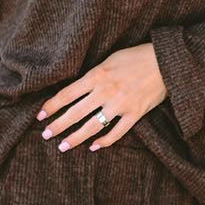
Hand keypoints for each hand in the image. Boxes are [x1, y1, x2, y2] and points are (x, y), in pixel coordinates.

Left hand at [36, 43, 167, 149]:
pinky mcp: (135, 114)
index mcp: (96, 75)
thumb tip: (76, 90)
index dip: (51, 107)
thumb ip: (93, 75)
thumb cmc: (136, 57)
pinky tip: (94, 147)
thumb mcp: (110, 59)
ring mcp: (120, 105)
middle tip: (45, 136)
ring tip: (63, 147)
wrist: (165, 62)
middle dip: (57, 126)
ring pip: (92, 127)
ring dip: (75, 138)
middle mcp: (105, 91)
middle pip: (75, 113)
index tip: (39, 117)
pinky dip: (105, 141)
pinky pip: (117, 132)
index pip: (66, 95)